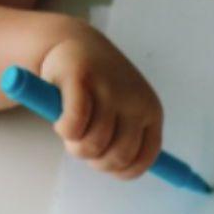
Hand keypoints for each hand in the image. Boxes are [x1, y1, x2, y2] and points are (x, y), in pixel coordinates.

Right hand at [40, 26, 163, 179]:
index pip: (145, 158)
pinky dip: (66, 131)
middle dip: (97, 161)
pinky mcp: (80, 78)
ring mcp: (108, 87)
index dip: (122, 170)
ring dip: (78, 148)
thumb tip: (128, 171)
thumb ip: (129, 139)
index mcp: (151, 112)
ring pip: (94, 144)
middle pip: (119, 155)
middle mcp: (135, 100)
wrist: (74, 42)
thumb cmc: (100, 88)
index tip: (106, 165)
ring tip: (72, 135)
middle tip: (84, 148)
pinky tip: (62, 123)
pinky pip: (74, 125)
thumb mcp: (125, 113)